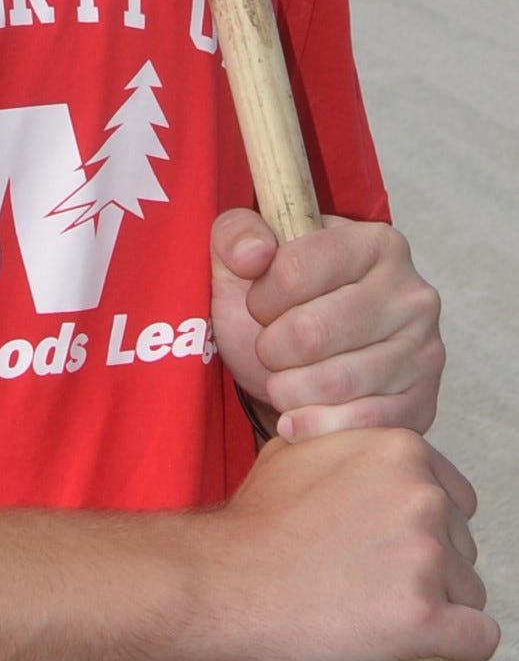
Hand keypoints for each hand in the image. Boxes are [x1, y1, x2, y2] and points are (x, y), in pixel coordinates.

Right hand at [202, 429, 495, 660]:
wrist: (219, 580)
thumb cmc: (252, 523)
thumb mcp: (295, 449)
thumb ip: (346, 445)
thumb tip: (367, 453)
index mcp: (399, 448)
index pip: (455, 499)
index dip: (425, 527)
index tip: (384, 545)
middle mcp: (422, 495)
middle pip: (464, 547)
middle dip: (433, 569)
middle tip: (370, 580)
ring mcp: (426, 556)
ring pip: (469, 594)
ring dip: (438, 608)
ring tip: (375, 610)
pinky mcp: (425, 617)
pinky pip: (477, 640)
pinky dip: (456, 648)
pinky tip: (424, 645)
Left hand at [210, 210, 443, 438]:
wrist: (301, 367)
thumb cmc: (273, 307)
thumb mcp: (241, 259)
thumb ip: (235, 235)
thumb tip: (253, 254)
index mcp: (372, 243)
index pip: (294, 270)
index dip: (260, 298)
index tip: (258, 306)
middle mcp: (411, 293)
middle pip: (312, 332)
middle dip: (271, 348)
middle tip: (269, 349)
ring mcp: (425, 350)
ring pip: (336, 381)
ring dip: (288, 389)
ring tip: (282, 380)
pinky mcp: (423, 402)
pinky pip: (364, 421)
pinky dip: (317, 425)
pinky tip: (295, 418)